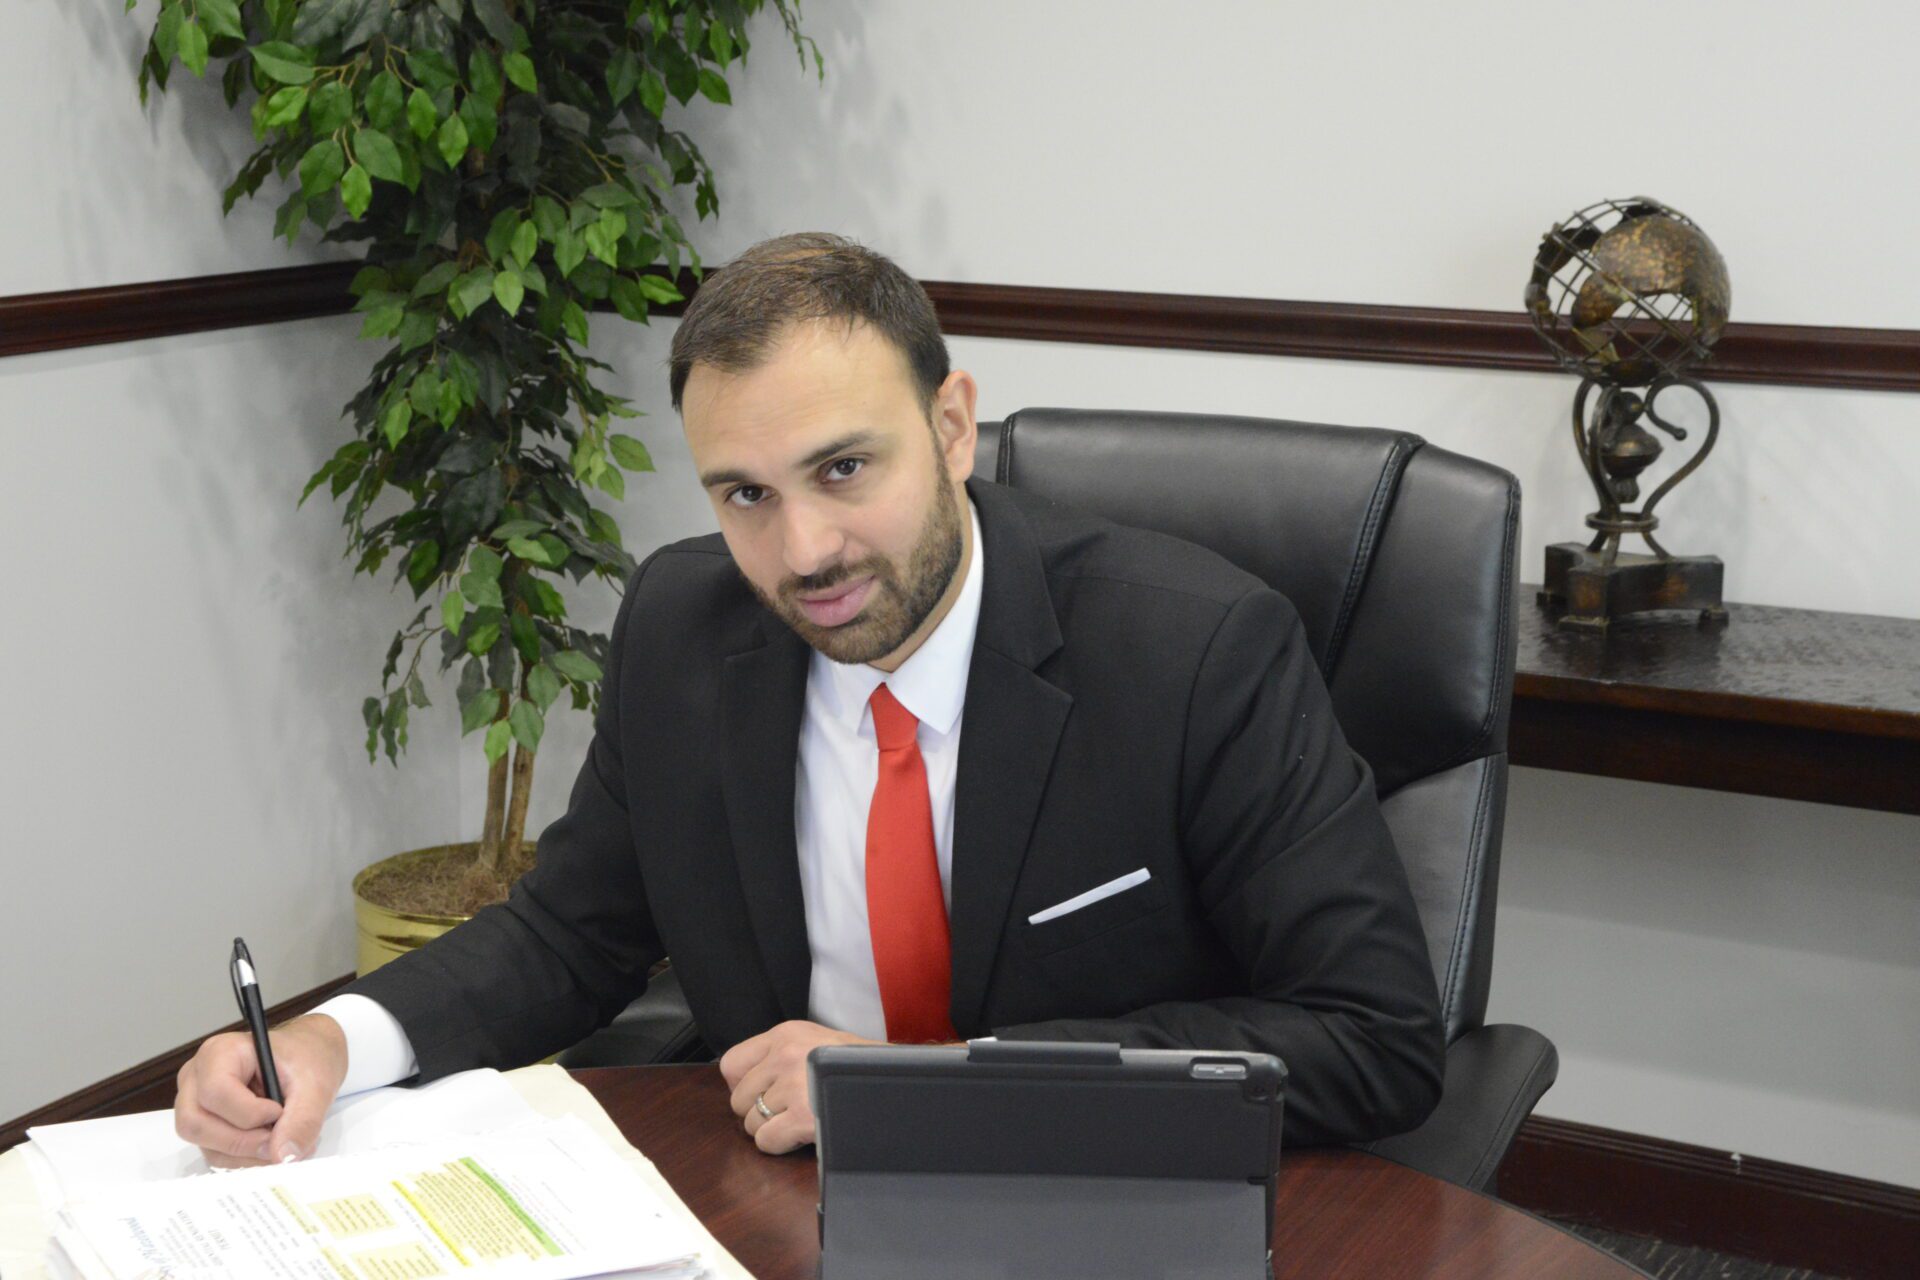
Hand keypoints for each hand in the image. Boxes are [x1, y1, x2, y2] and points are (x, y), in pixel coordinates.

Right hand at [173, 1013, 347, 1167]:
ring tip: (284, 1140)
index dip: (249, 1113)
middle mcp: (197, 1079)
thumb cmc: (306, 1059)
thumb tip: (284, 1157)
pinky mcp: (206, 1127)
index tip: (279, 1112)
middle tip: (281, 1139)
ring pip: (206, 1146)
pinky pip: (216, 1154)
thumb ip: (302, 1121)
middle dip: (243, 1142)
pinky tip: (273, 1145)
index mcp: (219, 1053)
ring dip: (248, 1155)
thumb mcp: (314, 1085)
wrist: (310, 1058)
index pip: (215, 1092)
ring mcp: (196, 1105)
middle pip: (197, 1124)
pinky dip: (246, 1159)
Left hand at [718, 1020, 877, 1153]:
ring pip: (751, 1124)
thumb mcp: (816, 1043)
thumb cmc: (856, 1067)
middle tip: (787, 1112)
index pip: (731, 1064)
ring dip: (771, 1130)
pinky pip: (766, 1141)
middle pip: (739, 1099)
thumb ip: (780, 1056)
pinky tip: (804, 1134)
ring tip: (800, 1120)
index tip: (762, 1094)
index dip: (743, 1086)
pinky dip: (781, 1145)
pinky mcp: (802, 1116)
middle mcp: (785, 1055)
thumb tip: (745, 1085)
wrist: (895, 1082)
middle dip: (758, 1112)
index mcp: (786, 1034)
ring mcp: (793, 1085)